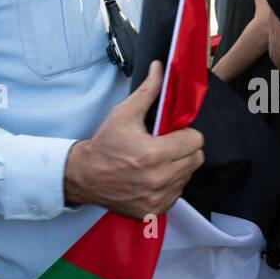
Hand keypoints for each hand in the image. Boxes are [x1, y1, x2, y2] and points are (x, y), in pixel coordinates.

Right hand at [64, 62, 204, 217]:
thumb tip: (160, 68)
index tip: (171, 134)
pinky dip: (170, 185)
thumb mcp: (124, 114)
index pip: (196, 141)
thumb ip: (148, 91)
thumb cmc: (104, 145)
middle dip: (184, 149)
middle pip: (196, 159)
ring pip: (188, 176)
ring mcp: (157, 197)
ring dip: (178, 167)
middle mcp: (159, 179)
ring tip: (157, 161)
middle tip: (166, 146)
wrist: (84, 176)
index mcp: (155, 154)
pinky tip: (152, 177)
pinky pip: (177, 193)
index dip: (185, 134)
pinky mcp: (154, 210)